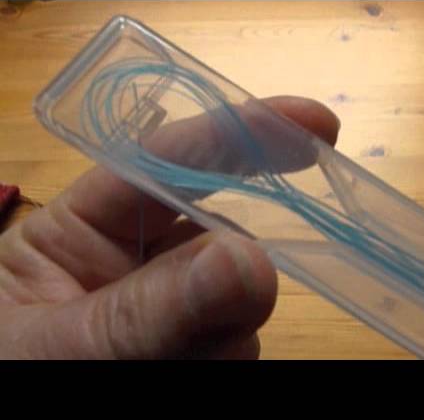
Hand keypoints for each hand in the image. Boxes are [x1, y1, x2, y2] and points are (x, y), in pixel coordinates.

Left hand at [0, 96, 339, 358]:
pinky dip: (231, 350)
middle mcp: (135, 261)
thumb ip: (149, 310)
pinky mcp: (199, 345)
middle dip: (240, 244)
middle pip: (216, 225)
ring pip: (239, 289)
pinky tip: (204, 366)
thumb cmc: (14, 377)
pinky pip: (241, 336)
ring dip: (231, 320)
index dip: (238, 131)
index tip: (315, 124)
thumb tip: (252, 261)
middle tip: (278, 261)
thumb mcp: (63, 347)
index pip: (163, 162)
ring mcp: (173, 306)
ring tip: (187, 362)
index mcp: (82, 230)